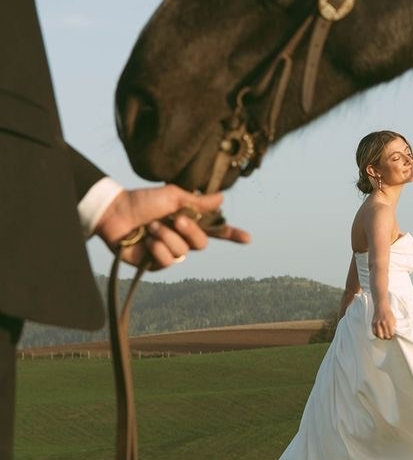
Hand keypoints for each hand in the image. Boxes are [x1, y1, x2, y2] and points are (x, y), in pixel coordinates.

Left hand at [94, 186, 249, 269]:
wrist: (116, 213)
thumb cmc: (143, 201)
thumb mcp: (173, 196)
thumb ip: (198, 201)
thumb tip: (222, 197)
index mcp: (188, 221)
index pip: (215, 231)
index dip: (232, 235)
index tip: (248, 239)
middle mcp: (182, 238)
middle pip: (201, 243)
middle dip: (189, 230)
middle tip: (174, 218)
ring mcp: (169, 252)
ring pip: (182, 251)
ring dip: (166, 236)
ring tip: (150, 226)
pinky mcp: (155, 264)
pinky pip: (166, 260)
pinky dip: (156, 248)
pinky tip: (145, 241)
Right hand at [372, 305, 396, 339]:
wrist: (381, 307)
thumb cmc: (388, 313)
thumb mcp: (394, 319)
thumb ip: (393, 327)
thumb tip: (393, 333)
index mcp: (389, 322)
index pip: (391, 333)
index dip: (392, 336)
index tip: (392, 336)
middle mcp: (383, 324)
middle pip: (386, 336)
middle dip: (388, 337)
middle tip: (389, 337)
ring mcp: (377, 324)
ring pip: (380, 336)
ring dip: (382, 337)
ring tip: (384, 337)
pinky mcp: (373, 324)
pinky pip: (374, 333)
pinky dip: (377, 335)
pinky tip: (379, 334)